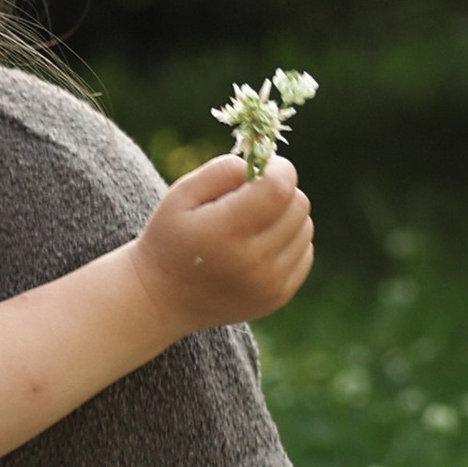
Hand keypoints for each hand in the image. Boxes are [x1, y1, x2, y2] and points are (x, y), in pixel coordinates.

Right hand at [134, 153, 312, 331]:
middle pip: (298, 205)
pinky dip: (289, 242)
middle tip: (252, 197)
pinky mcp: (278, 296)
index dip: (278, 168)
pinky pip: (305, 253)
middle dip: (280, 191)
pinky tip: (260, 246)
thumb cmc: (170, 238)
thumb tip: (261, 167)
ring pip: (305, 227)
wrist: (162, 300)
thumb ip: (220, 171)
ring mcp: (268, 283)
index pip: (280, 187)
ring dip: (286, 217)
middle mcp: (252, 261)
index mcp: (225, 231)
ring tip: (253, 224)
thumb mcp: (180, 195)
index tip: (262, 168)